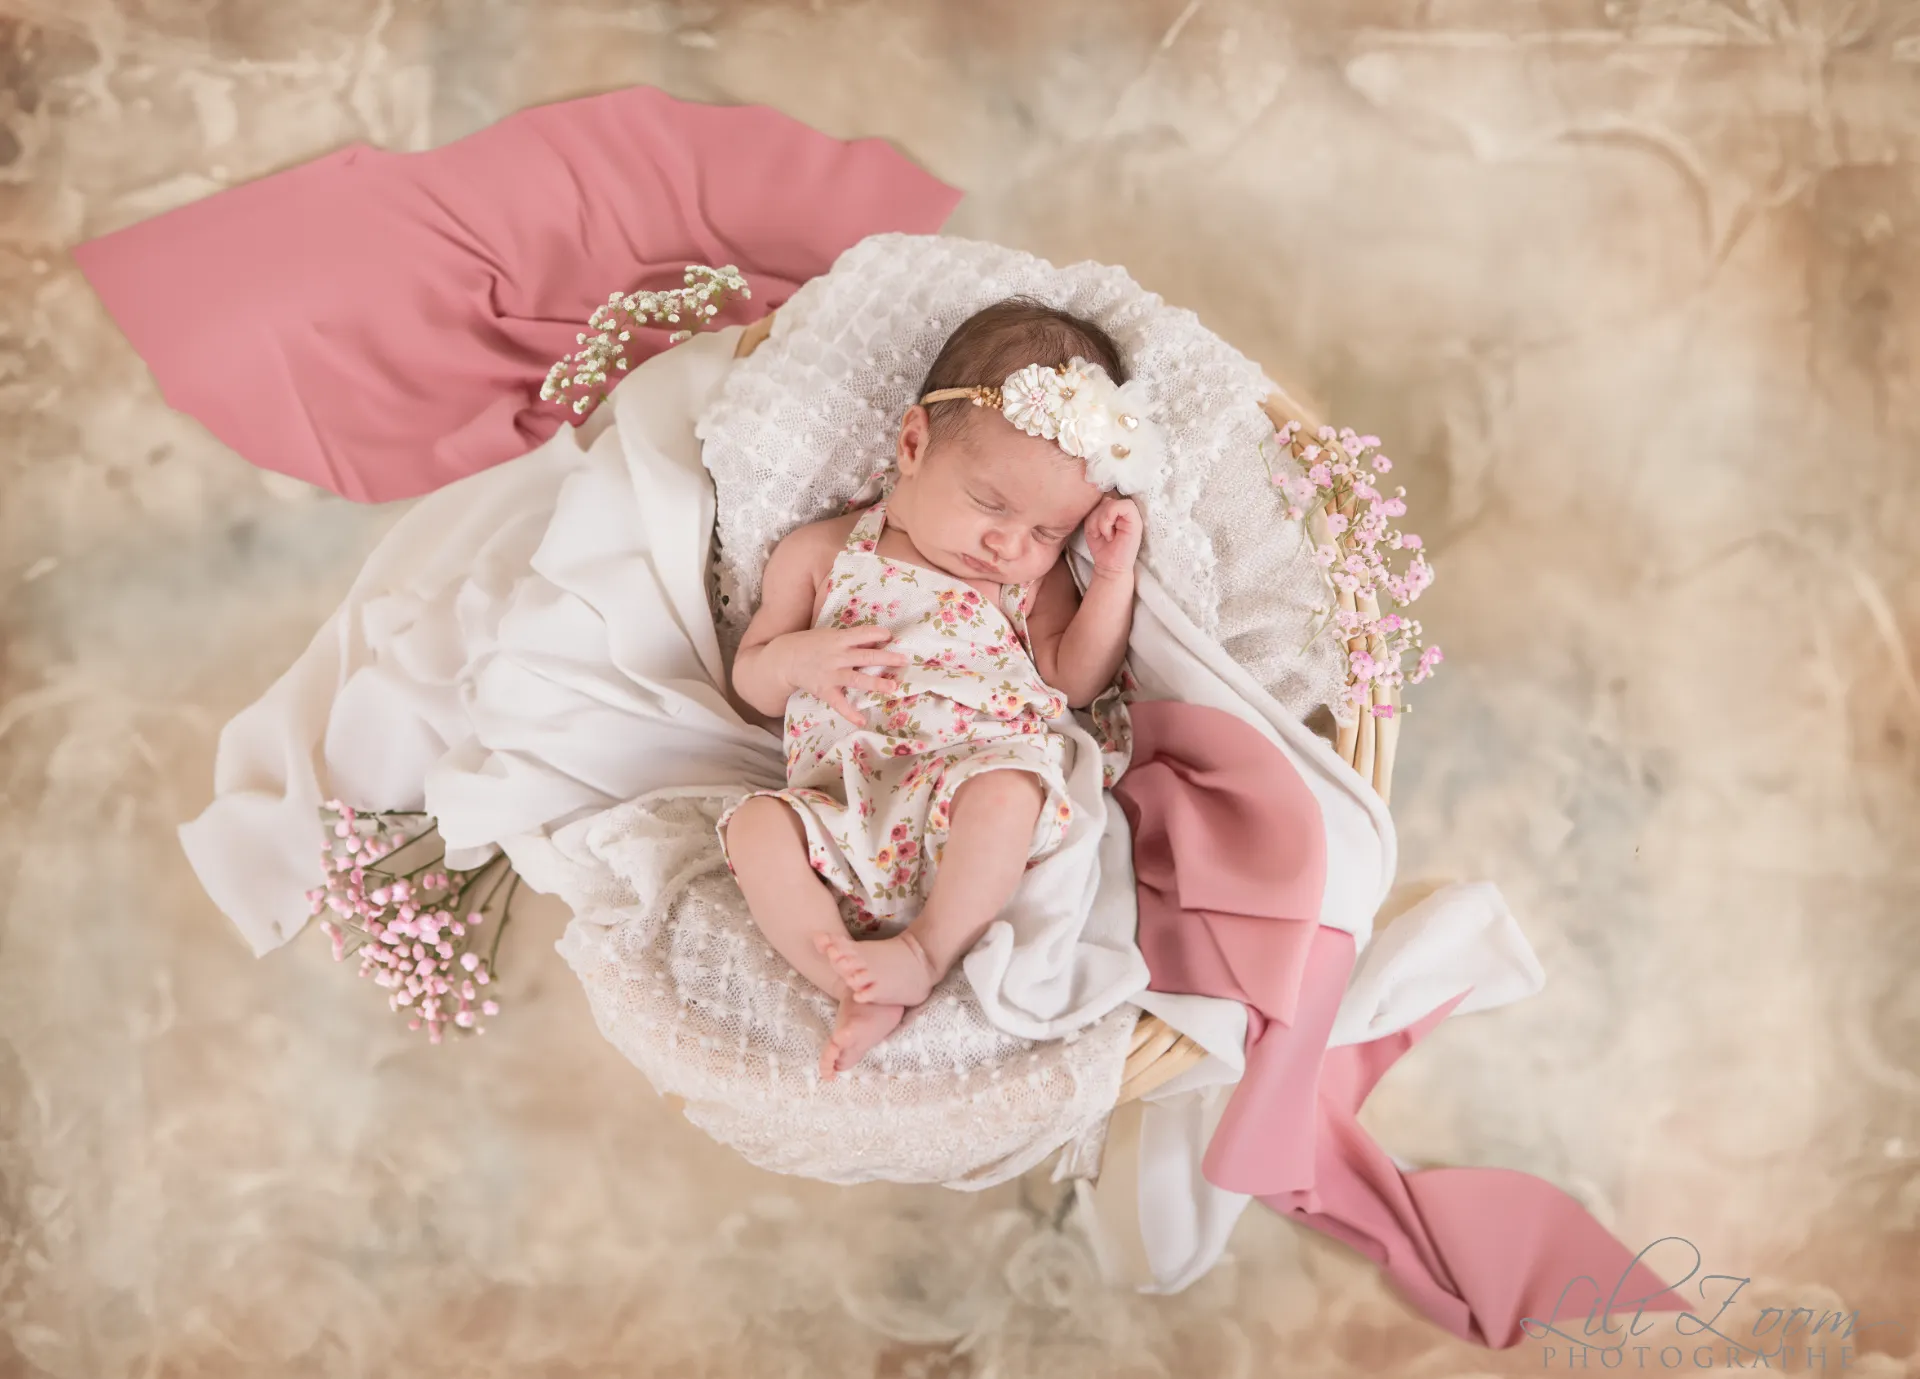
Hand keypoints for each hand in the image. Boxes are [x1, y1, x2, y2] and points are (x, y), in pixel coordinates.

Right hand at [773, 626, 909, 725]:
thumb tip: (876, 641)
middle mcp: (837, 656)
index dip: (877, 634)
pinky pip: (839, 703)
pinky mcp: (825, 690)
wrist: (784, 659)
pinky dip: (850, 713)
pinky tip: (862, 721)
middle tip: (905, 660)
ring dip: (876, 683)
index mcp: (838, 639)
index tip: (890, 636)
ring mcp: (831, 674)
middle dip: (886, 659)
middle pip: (865, 657)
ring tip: (893, 687)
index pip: (862, 634)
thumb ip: (851, 639)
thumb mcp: (829, 635)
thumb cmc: (810, 644)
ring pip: (857, 679)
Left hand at [1084, 495, 1142, 574]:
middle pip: (1105, 498)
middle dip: (1096, 516)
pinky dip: (1108, 520)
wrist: (1109, 566)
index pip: (1102, 496)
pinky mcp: (1136, 520)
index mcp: (1115, 508)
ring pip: (1110, 502)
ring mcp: (1132, 514)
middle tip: (1100, 533)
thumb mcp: (1092, 524)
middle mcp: (1125, 509)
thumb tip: (1104, 498)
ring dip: (1101, 521)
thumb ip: (1096, 509)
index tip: (1095, 527)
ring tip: (1106, 535)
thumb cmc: (1101, 546)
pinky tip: (1110, 534)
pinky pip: (1120, 506)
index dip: (1095, 510)